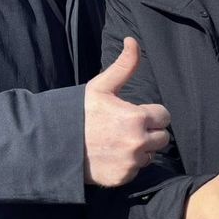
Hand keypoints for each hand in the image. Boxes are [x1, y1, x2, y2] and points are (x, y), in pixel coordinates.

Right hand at [84, 37, 170, 185]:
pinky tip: (111, 156)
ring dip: (140, 149)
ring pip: (150, 155)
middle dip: (149, 131)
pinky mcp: (123, 178)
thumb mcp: (101, 87)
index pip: (164, 116)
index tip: (135, 113)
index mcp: (138, 117)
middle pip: (162, 138)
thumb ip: (124, 66)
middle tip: (126, 128)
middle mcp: (138, 142)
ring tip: (116, 142)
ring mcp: (131, 162)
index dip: (150, 113)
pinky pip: (136, 170)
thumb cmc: (79, 112)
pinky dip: (127, 164)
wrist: (54, 143)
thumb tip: (133, 40)